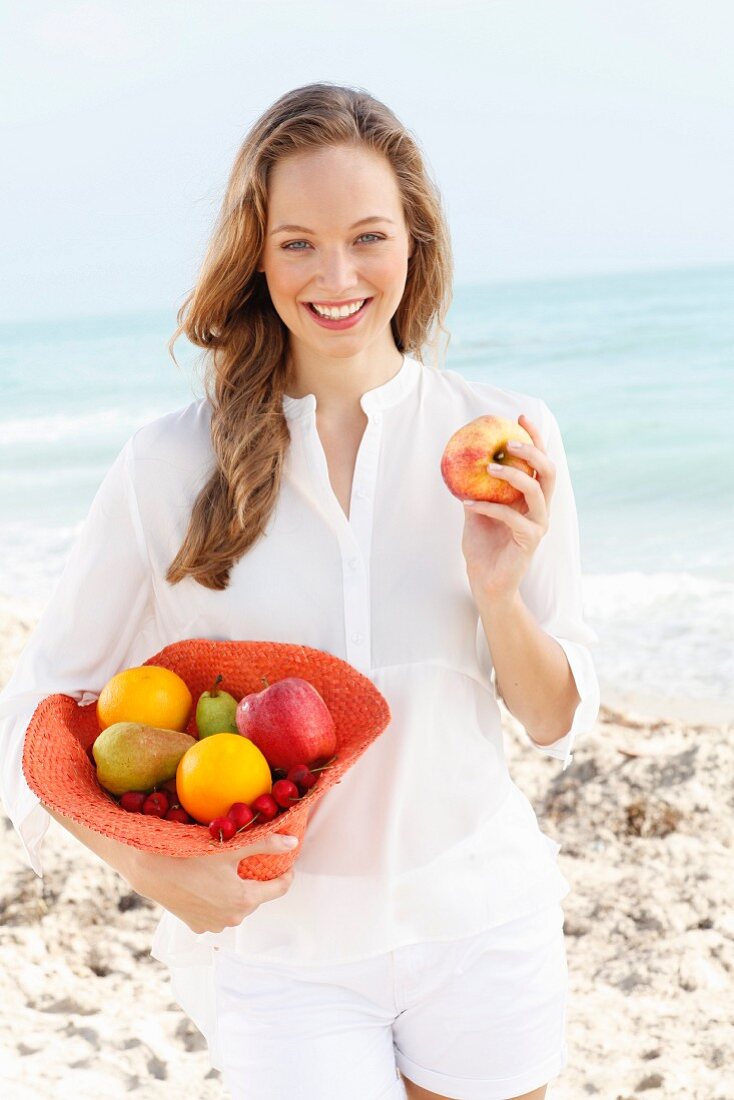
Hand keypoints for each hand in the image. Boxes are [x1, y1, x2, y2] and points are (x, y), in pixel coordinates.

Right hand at [129, 831, 297, 933]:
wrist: (153, 870)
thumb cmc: (193, 856)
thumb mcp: (233, 847)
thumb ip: (265, 844)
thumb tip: (292, 844)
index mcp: (244, 901)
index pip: (278, 889)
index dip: (286, 875)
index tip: (288, 864)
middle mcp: (231, 919)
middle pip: (256, 898)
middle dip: (258, 882)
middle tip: (254, 863)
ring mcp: (212, 926)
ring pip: (236, 907)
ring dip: (237, 893)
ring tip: (230, 874)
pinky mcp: (196, 926)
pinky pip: (216, 914)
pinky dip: (218, 902)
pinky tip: (211, 886)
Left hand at [460, 414, 555, 602]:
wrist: (486, 583)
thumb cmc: (482, 547)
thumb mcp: (475, 510)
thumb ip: (476, 487)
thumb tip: (461, 458)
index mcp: (532, 499)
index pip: (539, 463)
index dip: (535, 438)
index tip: (520, 417)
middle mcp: (540, 509)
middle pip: (548, 471)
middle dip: (532, 451)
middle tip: (509, 441)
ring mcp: (538, 525)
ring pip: (535, 491)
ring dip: (511, 475)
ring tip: (488, 468)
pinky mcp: (529, 541)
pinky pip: (511, 517)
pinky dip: (488, 507)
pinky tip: (468, 503)